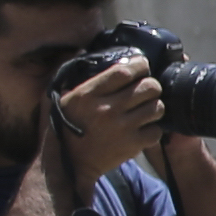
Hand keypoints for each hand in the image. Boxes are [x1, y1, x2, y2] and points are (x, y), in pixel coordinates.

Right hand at [50, 51, 167, 181]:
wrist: (68, 166)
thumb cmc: (62, 128)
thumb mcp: (58, 98)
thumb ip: (70, 74)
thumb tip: (79, 49)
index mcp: (88, 95)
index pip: (124, 72)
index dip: (139, 65)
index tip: (142, 64)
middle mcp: (106, 110)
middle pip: (148, 87)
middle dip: (152, 85)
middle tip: (147, 88)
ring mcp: (121, 128)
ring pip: (157, 107)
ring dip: (155, 106)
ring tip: (146, 108)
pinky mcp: (131, 146)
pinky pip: (157, 131)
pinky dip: (154, 128)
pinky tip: (143, 127)